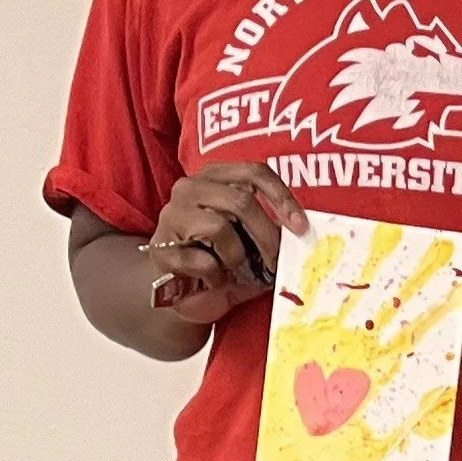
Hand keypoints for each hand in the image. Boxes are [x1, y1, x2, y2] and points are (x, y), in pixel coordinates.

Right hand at [143, 160, 307, 324]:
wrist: (176, 289)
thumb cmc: (217, 256)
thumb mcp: (246, 236)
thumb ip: (267, 228)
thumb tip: (301, 234)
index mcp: (215, 177)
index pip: (254, 172)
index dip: (282, 197)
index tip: (300, 227)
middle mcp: (190, 187)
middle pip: (241, 201)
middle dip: (266, 236)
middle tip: (276, 261)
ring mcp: (172, 214)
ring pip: (220, 227)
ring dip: (236, 256)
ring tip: (230, 267)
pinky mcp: (160, 247)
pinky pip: (203, 261)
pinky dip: (216, 277)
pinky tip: (212, 280)